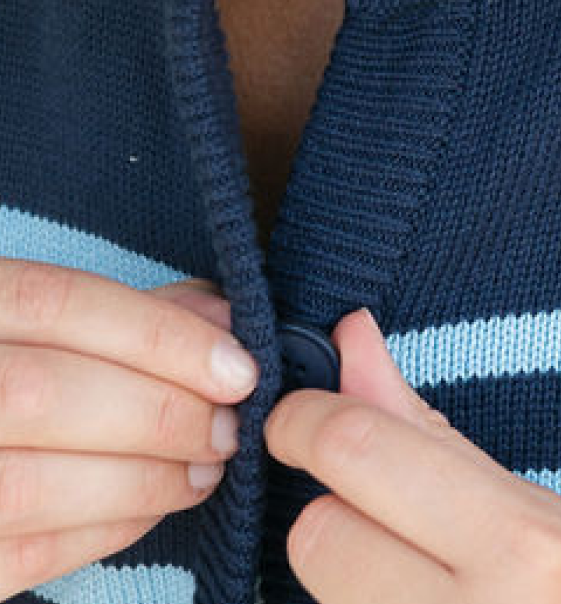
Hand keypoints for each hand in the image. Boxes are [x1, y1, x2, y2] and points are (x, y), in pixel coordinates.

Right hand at [0, 260, 259, 598]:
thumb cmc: (24, 364)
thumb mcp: (58, 318)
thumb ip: (138, 312)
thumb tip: (225, 323)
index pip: (62, 304)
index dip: (163, 338)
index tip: (239, 371)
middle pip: (44, 396)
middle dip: (160, 416)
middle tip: (227, 431)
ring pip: (33, 484)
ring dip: (143, 482)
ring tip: (204, 472)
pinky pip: (24, 552)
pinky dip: (105, 530)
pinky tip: (154, 507)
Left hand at [264, 308, 560, 603]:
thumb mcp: (534, 511)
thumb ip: (426, 430)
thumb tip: (350, 338)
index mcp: (517, 540)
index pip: (359, 453)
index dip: (306, 422)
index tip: (298, 418)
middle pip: (316, 534)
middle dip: (332, 515)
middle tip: (381, 524)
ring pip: (316, 595)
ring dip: (344, 579)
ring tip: (416, 586)